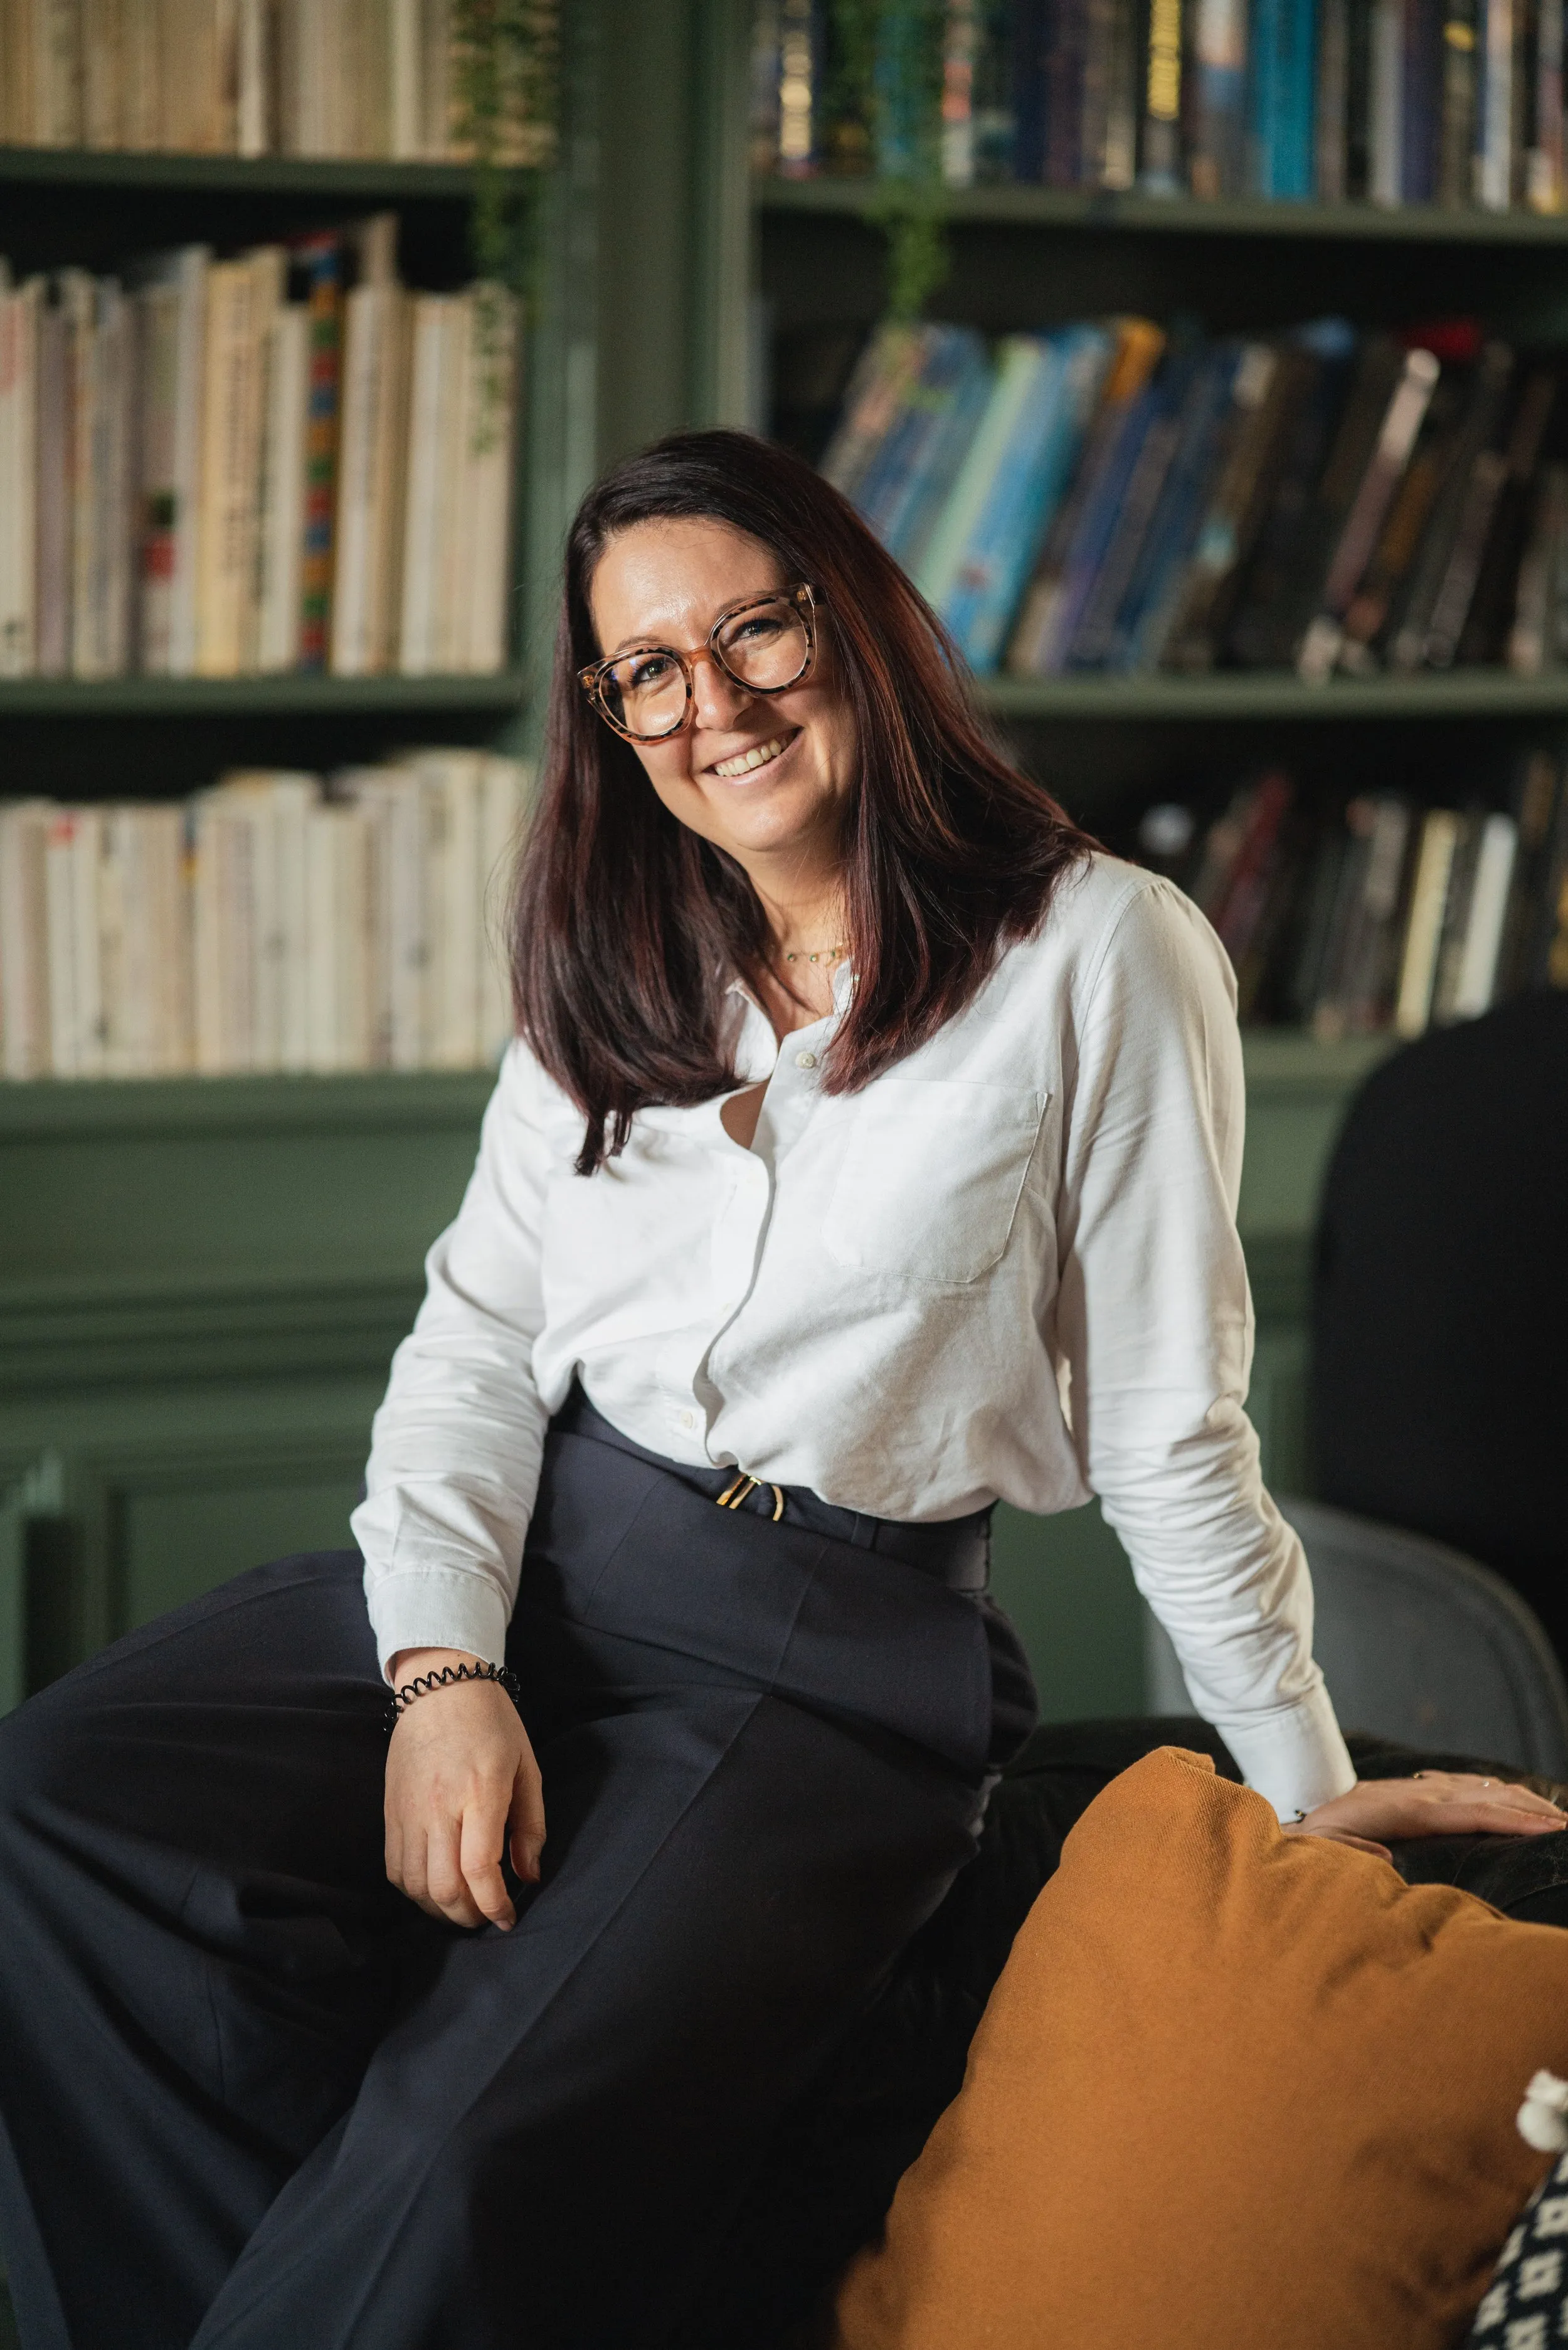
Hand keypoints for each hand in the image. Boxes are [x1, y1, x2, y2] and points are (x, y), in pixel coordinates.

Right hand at [384, 1648, 544, 1930]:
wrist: (440, 1685)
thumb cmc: (492, 1723)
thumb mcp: (527, 1767)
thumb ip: (530, 1826)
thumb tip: (529, 1876)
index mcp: (480, 1791)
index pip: (479, 1868)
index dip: (493, 1904)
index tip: (507, 1917)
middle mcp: (439, 1806)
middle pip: (444, 1887)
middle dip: (467, 1916)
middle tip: (486, 1916)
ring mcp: (409, 1810)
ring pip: (415, 1884)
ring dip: (439, 1908)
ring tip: (463, 1906)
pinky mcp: (391, 1811)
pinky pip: (394, 1868)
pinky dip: (414, 1890)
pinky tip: (435, 1887)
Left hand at [1284, 1770, 1567, 1862]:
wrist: (1307, 1811)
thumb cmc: (1319, 1836)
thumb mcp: (1326, 1844)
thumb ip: (1351, 1850)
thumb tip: (1384, 1858)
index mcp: (1408, 1810)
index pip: (1471, 1812)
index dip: (1512, 1819)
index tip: (1548, 1828)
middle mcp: (1423, 1793)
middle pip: (1489, 1795)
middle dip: (1533, 1808)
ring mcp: (1425, 1788)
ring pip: (1485, 1788)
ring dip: (1524, 1799)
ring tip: (1558, 1817)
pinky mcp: (1424, 1791)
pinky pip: (1472, 1787)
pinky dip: (1502, 1793)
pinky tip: (1521, 1802)